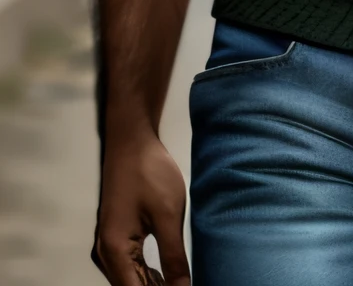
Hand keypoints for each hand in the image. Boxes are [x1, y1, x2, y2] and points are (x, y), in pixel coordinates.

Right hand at [93, 130, 189, 284]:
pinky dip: (147, 275)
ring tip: (179, 283)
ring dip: (153, 285)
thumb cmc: (148, 171)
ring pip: (131, 280)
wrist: (131, 141)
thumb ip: (173, 257)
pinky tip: (166, 278)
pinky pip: (131, 266)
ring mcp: (109, 246)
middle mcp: (106, 253)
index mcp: (115, 250)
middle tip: (185, 285)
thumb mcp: (168, 214)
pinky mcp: (117, 237)